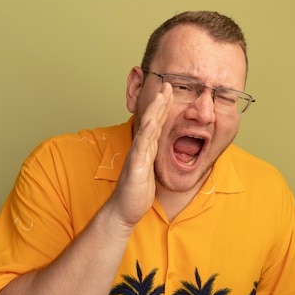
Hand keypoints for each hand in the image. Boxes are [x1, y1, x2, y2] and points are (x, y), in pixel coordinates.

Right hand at [108, 82, 173, 227]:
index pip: (156, 123)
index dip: (163, 107)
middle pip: (151, 120)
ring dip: (154, 110)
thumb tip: (161, 151)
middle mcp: (141, 148)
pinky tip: (153, 121)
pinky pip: (142, 146)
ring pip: (147, 128)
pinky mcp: (136, 166)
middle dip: (160, 101)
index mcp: (146, 149)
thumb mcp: (150, 171)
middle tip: (168, 84)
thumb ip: (153, 158)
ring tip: (161, 95)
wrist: (124, 210)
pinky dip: (147, 132)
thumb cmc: (137, 193)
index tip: (170, 91)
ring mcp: (137, 156)